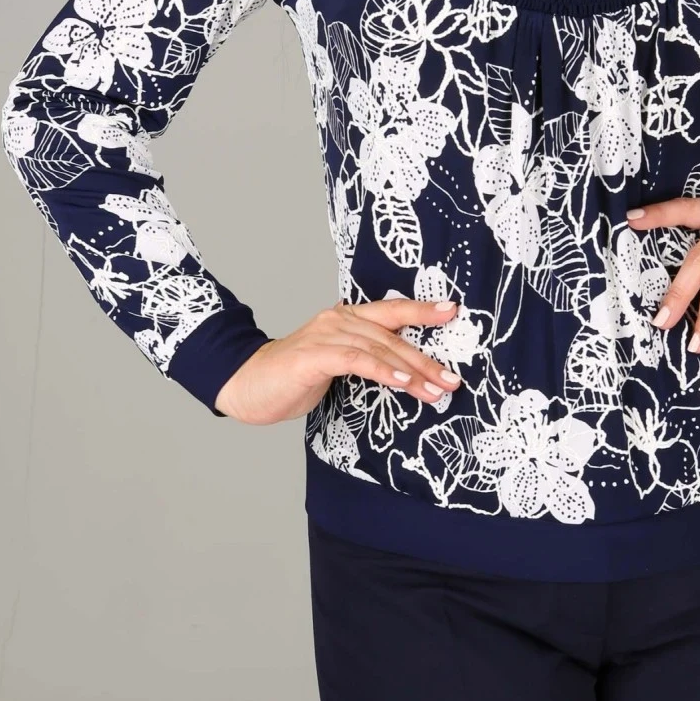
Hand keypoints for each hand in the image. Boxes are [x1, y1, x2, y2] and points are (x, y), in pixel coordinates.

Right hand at [213, 299, 464, 424]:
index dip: (422, 310)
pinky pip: (357, 361)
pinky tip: (402, 383)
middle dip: (426, 359)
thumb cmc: (293, 378)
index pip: (391, 311)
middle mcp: (338, 320)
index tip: (452, 311)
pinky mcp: (314, 356)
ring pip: (379, 350)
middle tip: (452, 379)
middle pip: (392, 336)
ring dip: (411, 372)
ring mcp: (325, 336)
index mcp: (346, 319)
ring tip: (436, 390)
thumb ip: (364, 359)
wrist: (247, 385)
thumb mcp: (336, 364)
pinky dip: (383, 371)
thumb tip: (405, 372)